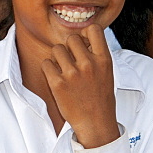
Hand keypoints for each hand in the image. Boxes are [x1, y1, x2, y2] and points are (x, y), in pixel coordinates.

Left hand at [41, 25, 117, 147]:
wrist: (95, 123)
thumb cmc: (100, 97)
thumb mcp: (107, 73)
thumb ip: (96, 55)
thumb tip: (81, 37)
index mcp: (104, 60)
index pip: (94, 29)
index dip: (85, 34)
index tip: (84, 44)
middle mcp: (89, 64)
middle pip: (71, 38)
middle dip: (69, 47)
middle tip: (71, 61)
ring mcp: (72, 74)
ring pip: (56, 49)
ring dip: (57, 57)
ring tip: (63, 70)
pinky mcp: (57, 83)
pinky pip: (46, 63)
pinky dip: (48, 69)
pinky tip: (56, 78)